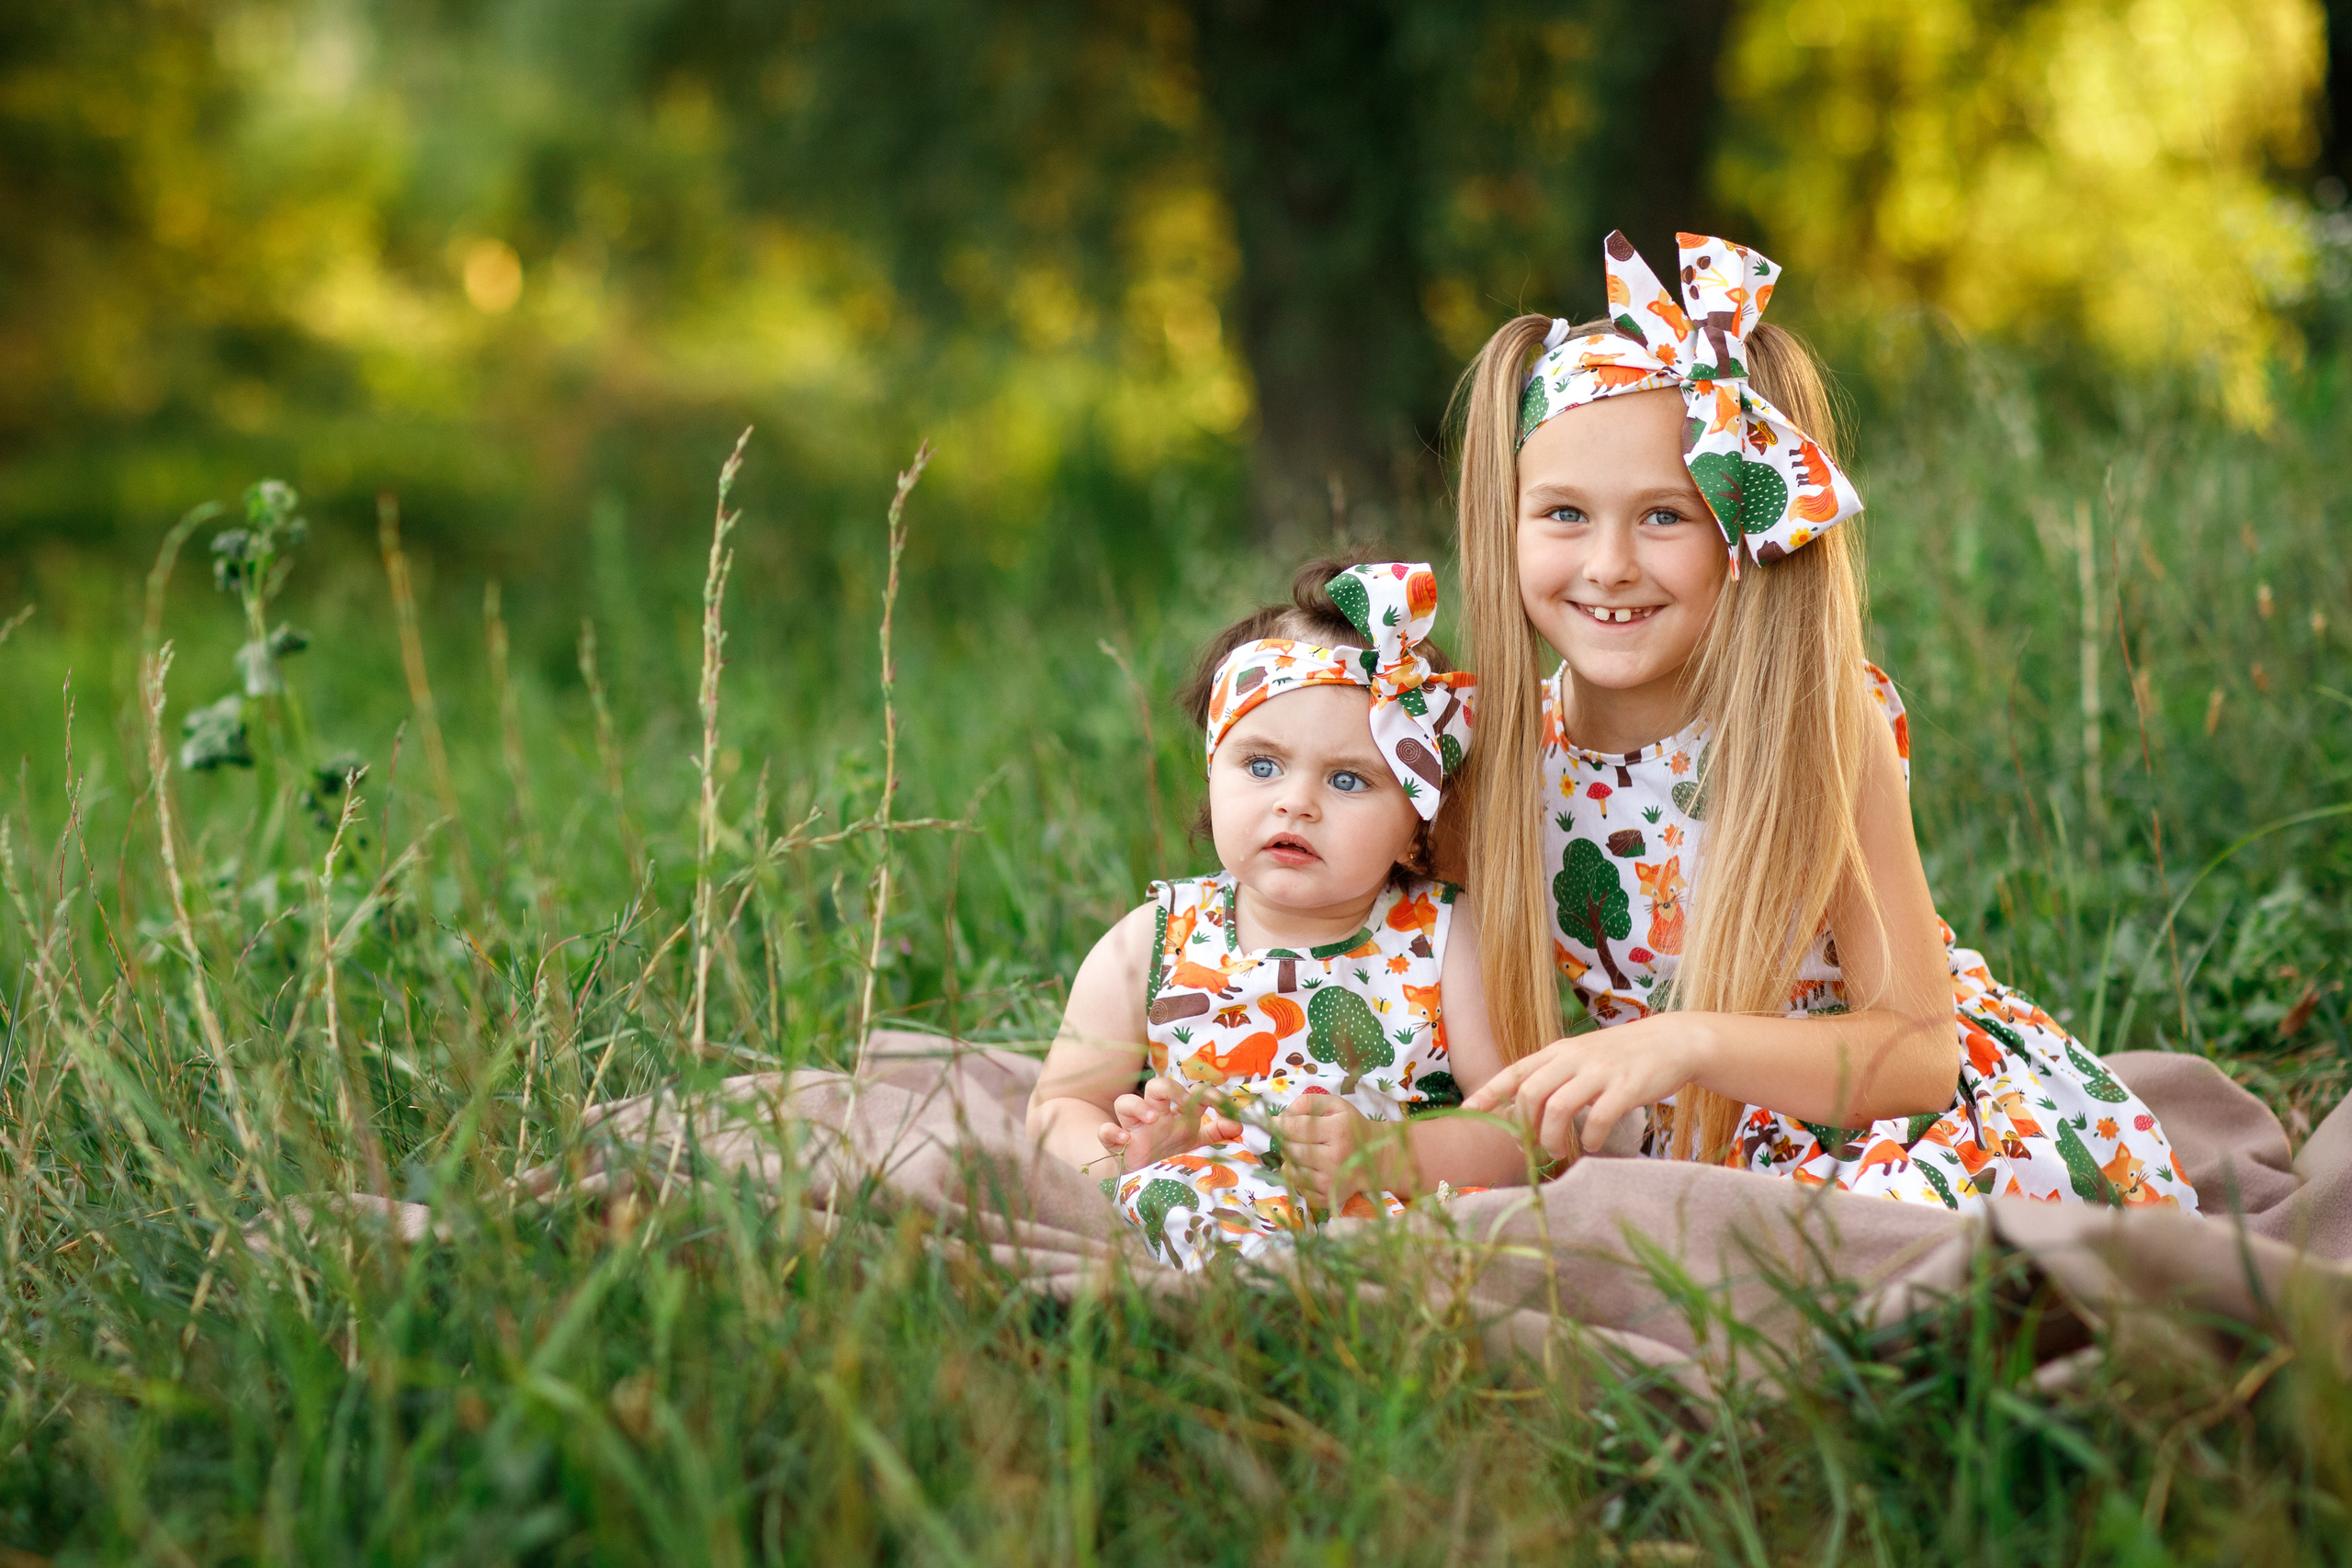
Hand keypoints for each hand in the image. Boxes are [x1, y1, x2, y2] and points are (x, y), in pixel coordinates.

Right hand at [1097, 1076, 1241, 1171]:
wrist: (1137, 1175)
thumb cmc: (1166, 1152)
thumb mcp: (1195, 1142)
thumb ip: (1217, 1132)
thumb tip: (1239, 1124)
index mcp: (1176, 1113)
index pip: (1192, 1092)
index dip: (1209, 1094)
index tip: (1223, 1106)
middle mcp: (1154, 1115)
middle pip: (1157, 1086)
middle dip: (1171, 1089)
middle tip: (1184, 1103)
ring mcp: (1133, 1128)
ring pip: (1125, 1102)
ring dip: (1138, 1106)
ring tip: (1152, 1119)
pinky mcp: (1115, 1144)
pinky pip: (1105, 1131)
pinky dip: (1110, 1132)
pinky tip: (1123, 1140)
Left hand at [1275, 1093, 1381, 1213]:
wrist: (1377, 1158)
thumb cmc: (1352, 1127)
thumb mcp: (1335, 1105)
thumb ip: (1307, 1103)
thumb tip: (1282, 1117)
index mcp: (1337, 1131)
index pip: (1294, 1128)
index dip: (1280, 1124)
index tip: (1275, 1122)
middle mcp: (1334, 1158)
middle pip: (1290, 1150)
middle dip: (1286, 1142)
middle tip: (1293, 1138)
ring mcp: (1330, 1181)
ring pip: (1290, 1171)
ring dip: (1290, 1160)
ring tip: (1301, 1153)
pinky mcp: (1327, 1198)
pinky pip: (1298, 1188)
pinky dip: (1297, 1178)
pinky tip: (1309, 1169)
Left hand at [1463, 1016, 1712, 1159]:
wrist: (1672, 1042)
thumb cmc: (1620, 1058)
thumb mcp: (1580, 1059)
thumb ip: (1553, 1078)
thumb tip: (1520, 1110)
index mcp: (1558, 1052)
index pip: (1514, 1072)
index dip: (1489, 1092)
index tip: (1467, 1112)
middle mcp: (1574, 1058)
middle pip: (1530, 1093)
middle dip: (1525, 1126)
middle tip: (1535, 1148)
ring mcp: (1600, 1072)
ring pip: (1558, 1106)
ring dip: (1553, 1137)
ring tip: (1560, 1151)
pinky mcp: (1627, 1086)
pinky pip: (1600, 1116)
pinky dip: (1592, 1137)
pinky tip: (1595, 1145)